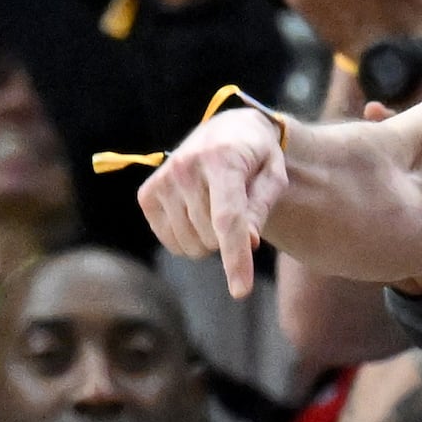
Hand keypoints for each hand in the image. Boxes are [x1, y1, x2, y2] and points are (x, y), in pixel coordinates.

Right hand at [136, 107, 290, 297]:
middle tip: (238, 211)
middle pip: (211, 236)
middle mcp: (186, 167)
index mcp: (223, 158)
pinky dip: (188, 239)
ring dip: (209, 240)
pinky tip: (196, 215)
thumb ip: (261, 208)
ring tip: (217, 210)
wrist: (225, 130)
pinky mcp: (147, 195)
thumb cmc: (256, 157)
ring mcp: (163, 180)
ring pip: (190, 244)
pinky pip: (171, 242)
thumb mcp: (273, 176)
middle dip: (230, 238)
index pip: (228, 219)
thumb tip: (249, 242)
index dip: (235, 257)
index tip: (240, 291)